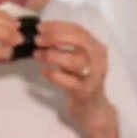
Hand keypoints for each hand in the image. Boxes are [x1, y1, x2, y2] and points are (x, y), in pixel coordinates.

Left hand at [34, 21, 118, 137]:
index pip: (78, 30)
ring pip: (74, 61)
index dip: (58, 26)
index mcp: (97, 48)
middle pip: (79, 41)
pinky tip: (44, 72)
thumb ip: (67, 48)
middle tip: (38, 40)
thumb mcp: (78, 61)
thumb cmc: (81, 82)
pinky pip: (68, 81)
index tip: (41, 27)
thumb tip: (43, 34)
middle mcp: (99, 60)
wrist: (93, 110)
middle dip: (55, 37)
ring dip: (52, 55)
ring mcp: (93, 76)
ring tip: (38, 55)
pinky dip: (54, 75)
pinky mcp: (85, 92)